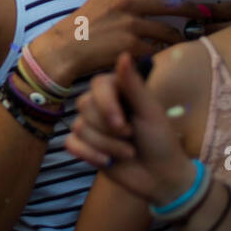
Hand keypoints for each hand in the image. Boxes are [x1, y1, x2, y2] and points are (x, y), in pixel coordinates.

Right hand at [30, 0, 206, 85]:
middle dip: (191, 9)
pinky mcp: (131, 46)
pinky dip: (162, 54)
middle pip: (168, 4)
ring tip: (188, 40)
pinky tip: (168, 57)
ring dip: (179, 37)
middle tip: (208, 11)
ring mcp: (129, 24)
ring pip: (166, 30)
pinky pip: (156, 50)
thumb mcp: (98, 4)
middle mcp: (124, 4)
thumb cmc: (79, 30)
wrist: (63, 50)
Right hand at [65, 51, 195, 203]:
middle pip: (84, 107)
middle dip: (109, 130)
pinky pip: (70, 144)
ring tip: (127, 153)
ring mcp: (91, 125)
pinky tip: (107, 162)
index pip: (97, 85)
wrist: (160, 176)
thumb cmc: (160, 140)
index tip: (123, 125)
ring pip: (79, 128)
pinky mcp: (84, 145)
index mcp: (119, 91)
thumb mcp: (150, 112)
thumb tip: (123, 54)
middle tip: (131, 139)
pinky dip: (90, 155)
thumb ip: (133, 85)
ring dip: (106, 146)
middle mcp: (101, 105)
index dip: (106, 105)